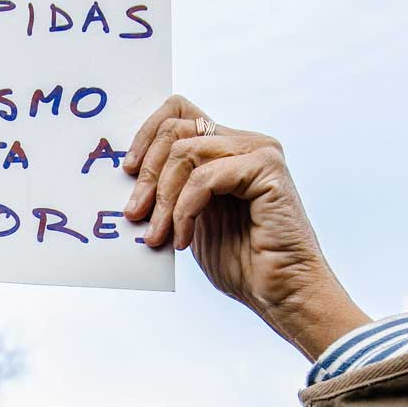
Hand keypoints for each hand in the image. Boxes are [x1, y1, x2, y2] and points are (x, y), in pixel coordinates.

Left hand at [123, 96, 370, 360]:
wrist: (280, 293)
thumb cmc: (240, 263)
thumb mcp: (192, 219)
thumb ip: (173, 191)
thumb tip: (129, 176)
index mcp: (226, 149)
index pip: (179, 113)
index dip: (146, 135)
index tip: (127, 172)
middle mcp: (244, 143)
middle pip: (176, 129)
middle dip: (148, 174)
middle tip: (135, 213)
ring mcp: (258, 152)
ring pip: (186, 152)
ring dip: (164, 198)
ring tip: (158, 236)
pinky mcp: (267, 169)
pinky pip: (206, 176)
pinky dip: (186, 209)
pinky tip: (184, 239)